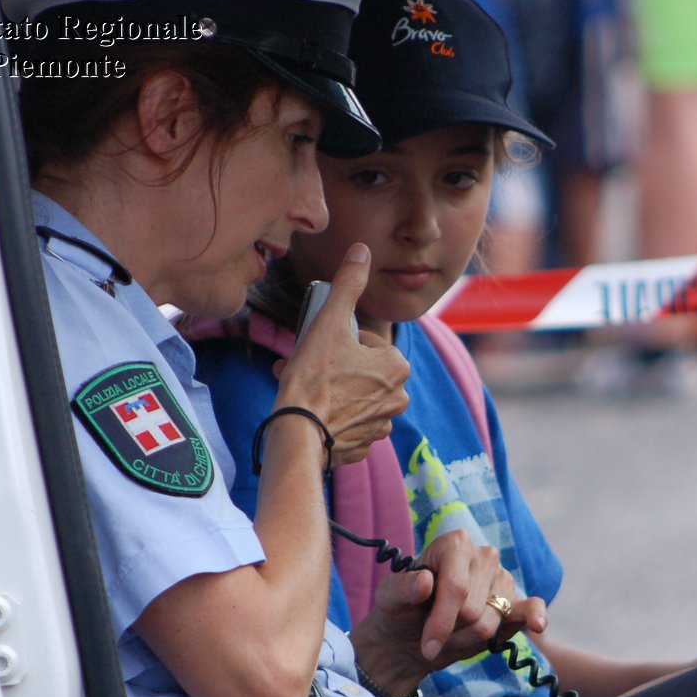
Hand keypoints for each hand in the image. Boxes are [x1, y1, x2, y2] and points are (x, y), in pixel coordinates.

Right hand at [272, 243, 408, 465]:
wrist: (298, 433)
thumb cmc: (313, 377)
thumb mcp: (329, 322)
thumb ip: (347, 285)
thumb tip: (362, 250)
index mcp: (397, 366)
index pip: (365, 342)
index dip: (338, 342)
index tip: (319, 350)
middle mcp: (398, 397)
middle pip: (359, 370)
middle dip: (332, 366)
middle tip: (306, 369)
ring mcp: (382, 424)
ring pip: (353, 396)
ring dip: (330, 390)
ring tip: (303, 390)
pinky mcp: (365, 445)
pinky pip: (349, 422)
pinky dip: (332, 416)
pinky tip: (311, 413)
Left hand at [350, 531, 547, 692]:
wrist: (413, 636)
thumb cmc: (401, 611)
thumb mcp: (388, 600)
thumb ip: (402, 589)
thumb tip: (426, 582)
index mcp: (455, 544)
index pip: (457, 588)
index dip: (442, 621)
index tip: (427, 645)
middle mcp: (483, 556)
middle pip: (473, 610)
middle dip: (450, 631)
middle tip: (432, 634)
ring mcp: (502, 579)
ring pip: (490, 622)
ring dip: (466, 639)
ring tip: (450, 633)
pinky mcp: (515, 603)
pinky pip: (529, 608)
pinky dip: (536, 615)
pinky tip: (538, 623)